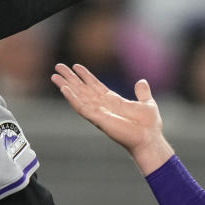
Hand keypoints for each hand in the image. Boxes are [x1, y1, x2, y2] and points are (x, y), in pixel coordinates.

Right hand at [52, 63, 173, 174]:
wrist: (150, 138)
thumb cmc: (149, 126)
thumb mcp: (147, 103)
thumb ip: (142, 93)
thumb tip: (141, 81)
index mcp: (113, 101)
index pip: (95, 86)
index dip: (85, 76)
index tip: (76, 66)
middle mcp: (103, 106)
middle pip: (82, 89)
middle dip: (70, 78)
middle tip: (58, 67)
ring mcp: (99, 112)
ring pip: (78, 96)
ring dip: (66, 86)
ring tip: (54, 76)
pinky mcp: (98, 119)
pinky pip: (82, 108)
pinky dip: (72, 99)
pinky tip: (64, 90)